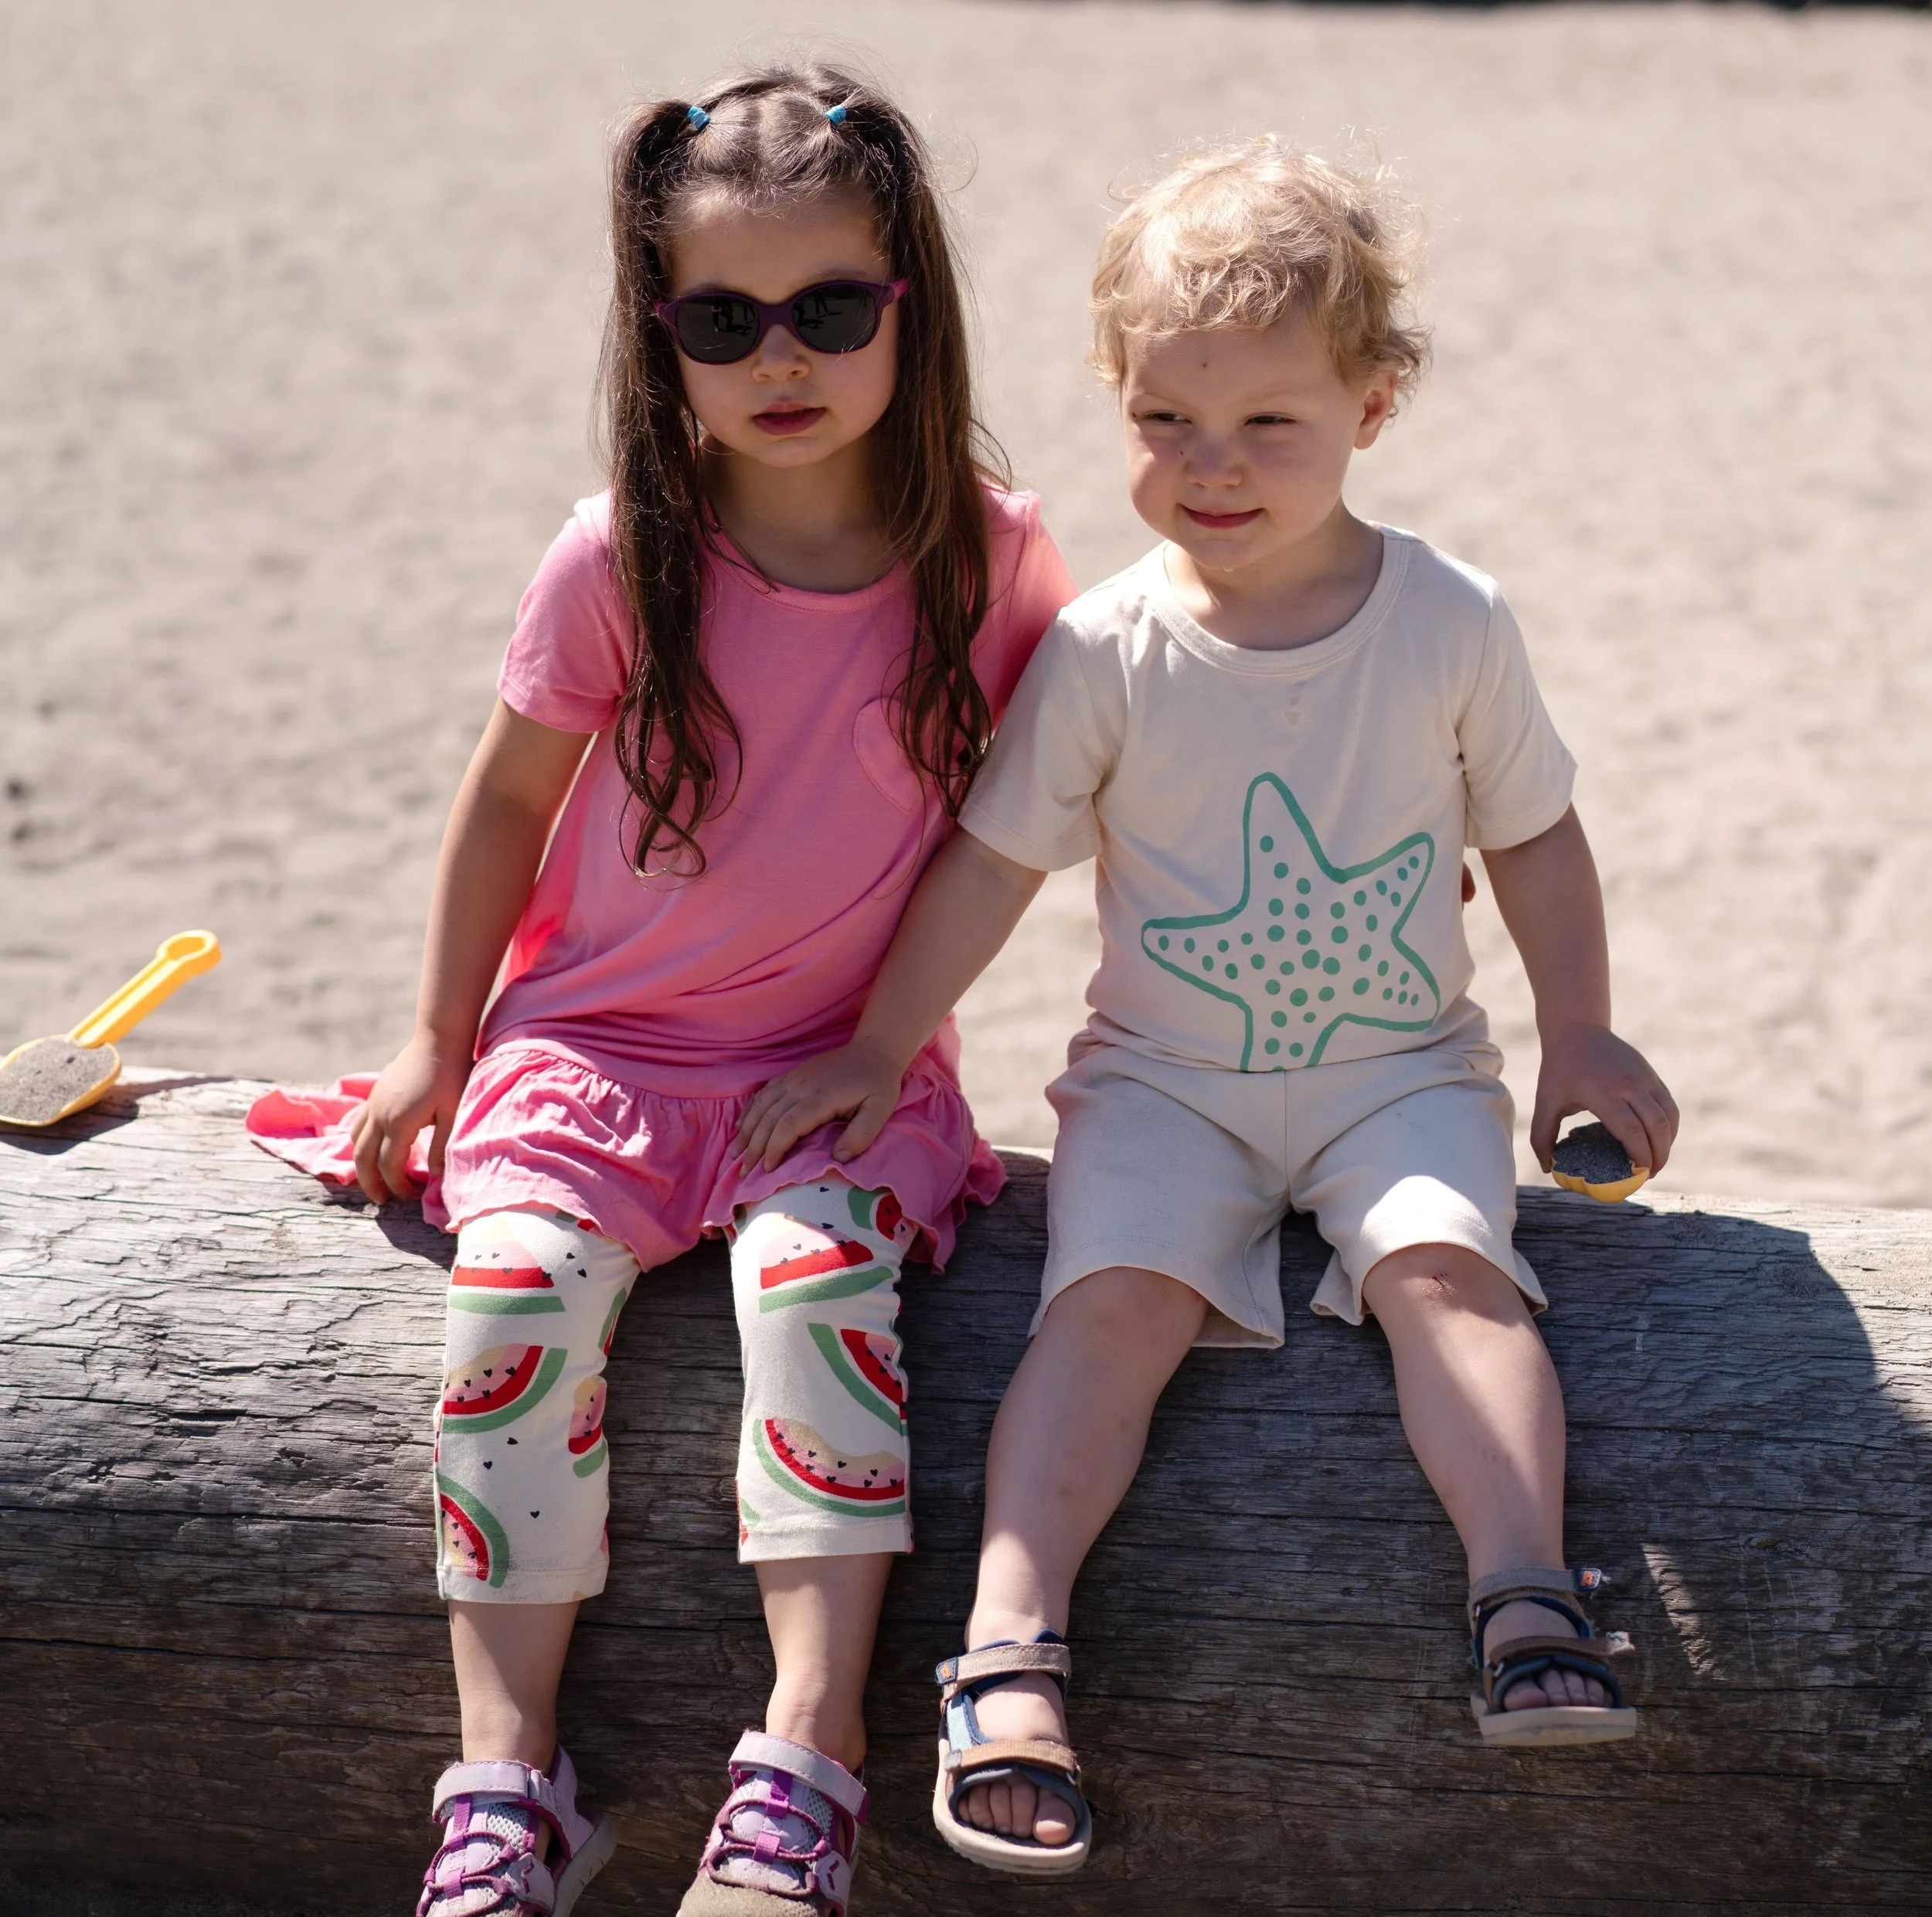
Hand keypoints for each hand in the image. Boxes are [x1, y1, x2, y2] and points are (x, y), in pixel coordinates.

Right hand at [349, 1031, 471, 1203]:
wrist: (439, 1037)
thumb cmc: (452, 1074)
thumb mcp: (453, 1112)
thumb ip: (442, 1146)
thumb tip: (435, 1178)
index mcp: (399, 1123)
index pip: (389, 1165)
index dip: (397, 1185)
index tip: (411, 1196)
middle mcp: (379, 1115)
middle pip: (363, 1158)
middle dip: (371, 1183)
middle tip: (383, 1201)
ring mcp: (373, 1103)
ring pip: (355, 1141)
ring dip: (362, 1164)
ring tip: (375, 1179)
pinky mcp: (375, 1094)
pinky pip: (357, 1123)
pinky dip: (359, 1141)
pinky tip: (371, 1148)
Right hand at [733, 1041, 904, 1174]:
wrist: (873, 1050)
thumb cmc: (877, 1084)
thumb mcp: (880, 1111)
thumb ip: (861, 1135)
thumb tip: (837, 1158)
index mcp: (821, 1097)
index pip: (788, 1124)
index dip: (774, 1148)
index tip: (767, 1170)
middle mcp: (801, 1086)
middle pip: (769, 1118)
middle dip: (754, 1146)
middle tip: (744, 1172)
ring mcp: (794, 1078)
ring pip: (761, 1105)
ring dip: (746, 1130)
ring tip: (734, 1153)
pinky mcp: (792, 1075)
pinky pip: (763, 1093)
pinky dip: (750, 1111)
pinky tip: (741, 1126)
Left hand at [1530, 1023, 1677, 1176]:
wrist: (1577, 1030)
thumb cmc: (1559, 1070)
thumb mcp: (1545, 1102)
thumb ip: (1541, 1136)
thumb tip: (1548, 1168)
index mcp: (1603, 1092)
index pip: (1631, 1130)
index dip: (1640, 1155)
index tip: (1638, 1175)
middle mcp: (1629, 1084)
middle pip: (1657, 1126)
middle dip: (1659, 1156)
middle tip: (1650, 1175)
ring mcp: (1644, 1078)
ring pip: (1669, 1116)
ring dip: (1669, 1142)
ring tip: (1657, 1161)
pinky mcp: (1651, 1075)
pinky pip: (1669, 1105)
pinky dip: (1670, 1126)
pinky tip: (1660, 1140)